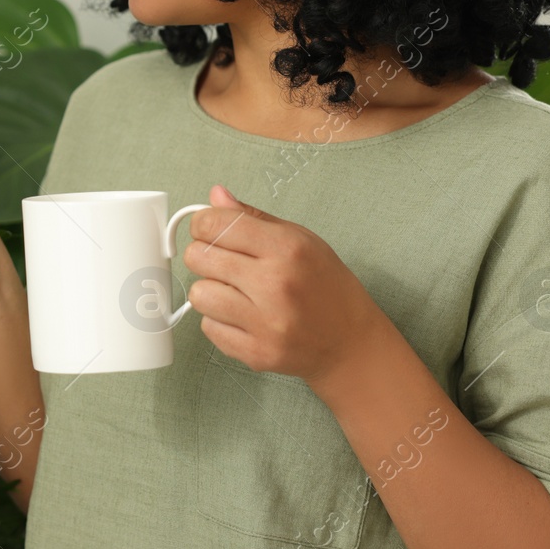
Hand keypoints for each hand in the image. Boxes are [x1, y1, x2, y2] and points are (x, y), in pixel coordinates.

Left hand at [183, 184, 387, 385]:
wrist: (351, 343)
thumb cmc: (327, 286)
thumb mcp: (301, 239)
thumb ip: (253, 218)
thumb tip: (215, 195)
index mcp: (286, 248)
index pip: (214, 224)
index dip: (203, 224)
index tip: (209, 230)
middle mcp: (274, 284)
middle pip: (198, 257)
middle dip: (203, 255)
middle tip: (222, 262)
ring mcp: (265, 322)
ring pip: (198, 294)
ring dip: (210, 290)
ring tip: (234, 292)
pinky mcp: (256, 353)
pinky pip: (208, 327)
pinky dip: (218, 320)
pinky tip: (242, 316)